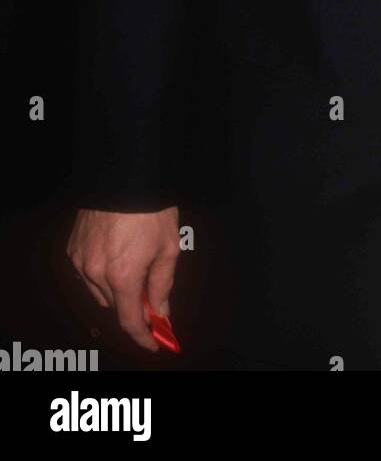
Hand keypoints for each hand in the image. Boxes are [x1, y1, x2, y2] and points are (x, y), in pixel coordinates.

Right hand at [67, 206, 180, 352]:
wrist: (126, 176)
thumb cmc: (150, 209)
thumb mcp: (168, 248)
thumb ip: (162, 285)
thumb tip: (160, 312)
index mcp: (123, 276)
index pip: (130, 320)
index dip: (143, 336)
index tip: (153, 342)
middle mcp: (97, 273)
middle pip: (116, 306)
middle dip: (134, 306)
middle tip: (151, 295)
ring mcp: (82, 261)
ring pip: (100, 292)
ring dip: (117, 290)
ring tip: (135, 266)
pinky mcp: (74, 249)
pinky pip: (88, 274)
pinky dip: (102, 274)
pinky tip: (117, 256)